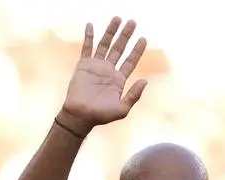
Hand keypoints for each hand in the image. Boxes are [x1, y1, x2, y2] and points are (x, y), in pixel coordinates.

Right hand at [60, 18, 148, 132]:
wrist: (79, 116)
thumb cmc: (100, 116)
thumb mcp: (122, 109)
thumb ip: (134, 95)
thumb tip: (145, 80)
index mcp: (118, 80)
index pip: (130, 61)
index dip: (137, 50)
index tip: (143, 38)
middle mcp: (108, 71)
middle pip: (119, 49)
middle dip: (126, 35)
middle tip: (132, 22)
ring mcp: (96, 67)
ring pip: (105, 45)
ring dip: (111, 32)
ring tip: (117, 19)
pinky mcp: (83, 66)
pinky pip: (87, 48)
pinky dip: (89, 36)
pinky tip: (90, 25)